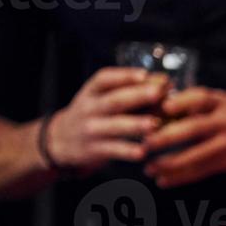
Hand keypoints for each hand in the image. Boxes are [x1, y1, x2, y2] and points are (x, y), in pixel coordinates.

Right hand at [46, 68, 169, 171]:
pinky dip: (127, 151)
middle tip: (158, 93)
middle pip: (114, 100)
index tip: (145, 74)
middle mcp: (89, 108)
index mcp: (92, 91)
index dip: (125, 76)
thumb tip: (164, 82)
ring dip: (135, 124)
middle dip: (137, 96)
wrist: (61, 139)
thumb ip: (128, 90)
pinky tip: (143, 151)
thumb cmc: (93, 114)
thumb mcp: (101, 97)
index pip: (105, 79)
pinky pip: (113, 150)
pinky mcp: (94, 150)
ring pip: (114, 126)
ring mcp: (91, 129)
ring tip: (154, 124)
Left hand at [143, 89, 225, 187]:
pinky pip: (202, 171)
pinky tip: (165, 181)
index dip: (177, 103)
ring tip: (150, 170)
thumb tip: (164, 105)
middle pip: (192, 129)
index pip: (197, 98)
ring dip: (170, 164)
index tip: (158, 108)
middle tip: (145, 144)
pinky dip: (182, 177)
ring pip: (195, 155)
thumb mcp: (224, 100)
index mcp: (220, 103)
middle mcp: (224, 123)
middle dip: (166, 137)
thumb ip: (197, 103)